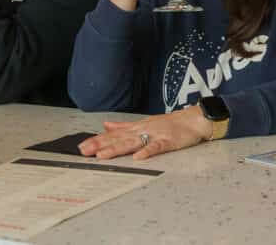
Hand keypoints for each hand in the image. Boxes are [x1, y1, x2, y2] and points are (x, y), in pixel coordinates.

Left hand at [78, 105, 211, 159]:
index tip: (80, 147)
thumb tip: (105, 125)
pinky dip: (147, 151)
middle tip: (84, 151)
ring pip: (133, 142)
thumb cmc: (171, 123)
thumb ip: (124, 126)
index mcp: (137, 128)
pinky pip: (157, 147)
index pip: (114, 134)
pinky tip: (138, 157)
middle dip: (101, 145)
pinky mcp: (169, 141)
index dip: (97, 140)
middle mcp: (143, 130)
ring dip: (117, 148)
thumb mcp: (145, 122)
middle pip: (119, 138)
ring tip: (103, 155)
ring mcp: (155, 135)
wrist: (194, 119)